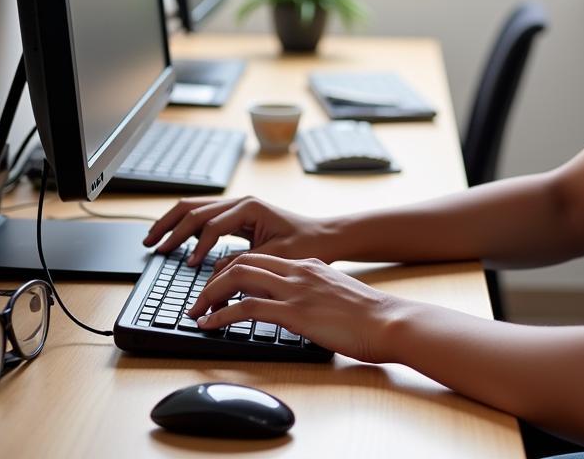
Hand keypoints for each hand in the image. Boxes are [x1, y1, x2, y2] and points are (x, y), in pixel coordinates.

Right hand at [143, 196, 325, 270]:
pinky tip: (175, 240)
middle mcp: (240, 202)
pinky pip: (205, 216)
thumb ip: (241, 264)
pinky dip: (186, 226)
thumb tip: (211, 273)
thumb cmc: (305, 245)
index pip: (211, 225)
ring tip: (153, 240)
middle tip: (151, 246)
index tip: (190, 266)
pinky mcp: (238, 216)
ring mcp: (238, 207)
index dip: (197, 246)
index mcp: (249, 208)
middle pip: (194, 209)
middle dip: (170, 227)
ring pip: (195, 208)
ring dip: (172, 223)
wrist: (323, 237)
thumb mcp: (273, 257)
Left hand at [187, 253, 399, 362]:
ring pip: (239, 278)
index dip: (233, 271)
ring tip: (195, 311)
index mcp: (308, 266)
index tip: (218, 289)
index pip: (260, 259)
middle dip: (214, 279)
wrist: (387, 321)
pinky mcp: (294, 312)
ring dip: (210, 294)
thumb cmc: (368, 315)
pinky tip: (209, 324)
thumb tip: (296, 309)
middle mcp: (298, 271)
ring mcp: (295, 289)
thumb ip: (313, 295)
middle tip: (198, 299)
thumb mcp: (335, 295)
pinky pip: (247, 307)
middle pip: (243, 262)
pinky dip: (221, 314)